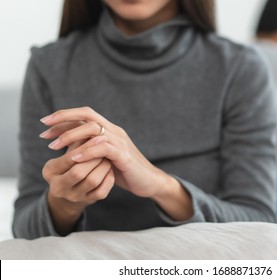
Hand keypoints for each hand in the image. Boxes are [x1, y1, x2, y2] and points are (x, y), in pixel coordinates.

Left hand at [40, 107, 171, 198]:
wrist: (149, 181)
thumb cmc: (125, 170)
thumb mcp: (104, 157)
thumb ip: (91, 149)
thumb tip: (69, 146)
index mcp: (109, 130)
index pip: (85, 115)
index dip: (64, 117)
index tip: (44, 126)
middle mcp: (115, 131)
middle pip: (88, 115)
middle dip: (63, 121)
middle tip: (44, 134)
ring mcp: (121, 142)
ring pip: (94, 129)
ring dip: (71, 136)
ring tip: (54, 146)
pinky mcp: (124, 156)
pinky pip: (104, 148)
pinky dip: (88, 151)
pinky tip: (74, 158)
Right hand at [42, 136, 114, 234]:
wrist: (71, 190)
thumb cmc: (71, 163)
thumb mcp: (68, 152)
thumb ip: (77, 140)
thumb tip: (90, 124)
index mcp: (49, 171)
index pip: (69, 158)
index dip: (86, 147)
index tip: (101, 137)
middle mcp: (58, 187)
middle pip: (79, 171)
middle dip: (95, 157)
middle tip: (107, 147)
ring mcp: (74, 197)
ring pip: (93, 180)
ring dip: (103, 166)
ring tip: (109, 157)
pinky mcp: (88, 201)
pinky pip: (102, 191)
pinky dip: (108, 178)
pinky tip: (110, 170)